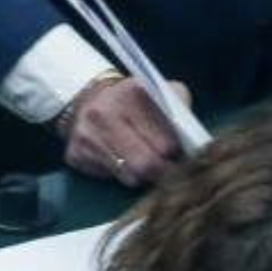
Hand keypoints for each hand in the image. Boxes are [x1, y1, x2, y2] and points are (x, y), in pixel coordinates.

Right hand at [61, 75, 189, 188]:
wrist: (88, 100)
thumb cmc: (135, 102)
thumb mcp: (162, 92)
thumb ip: (181, 108)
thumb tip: (195, 140)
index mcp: (133, 93)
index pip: (166, 142)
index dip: (177, 154)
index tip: (179, 154)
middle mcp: (105, 113)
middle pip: (146, 164)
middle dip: (162, 170)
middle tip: (167, 168)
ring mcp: (88, 135)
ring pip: (129, 177)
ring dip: (143, 175)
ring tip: (146, 162)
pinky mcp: (75, 154)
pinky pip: (110, 178)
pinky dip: (122, 174)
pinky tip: (123, 160)